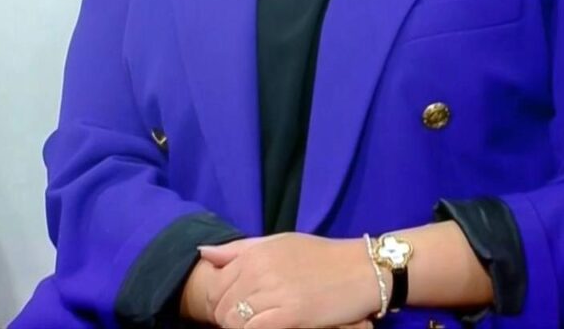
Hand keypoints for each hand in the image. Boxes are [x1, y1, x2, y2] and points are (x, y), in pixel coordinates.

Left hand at [197, 234, 381, 328]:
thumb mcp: (278, 242)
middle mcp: (259, 270)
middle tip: (244, 322)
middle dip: (226, 318)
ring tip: (256, 325)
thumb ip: (239, 250)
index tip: (233, 309)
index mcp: (254, 253)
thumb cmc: (320, 256)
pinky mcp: (291, 314)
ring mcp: (274, 292)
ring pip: (234, 320)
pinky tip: (266, 328)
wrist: (361, 269)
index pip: (216, 284)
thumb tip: (203, 253)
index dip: (219, 302)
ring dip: (239, 327)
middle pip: (222, 305)